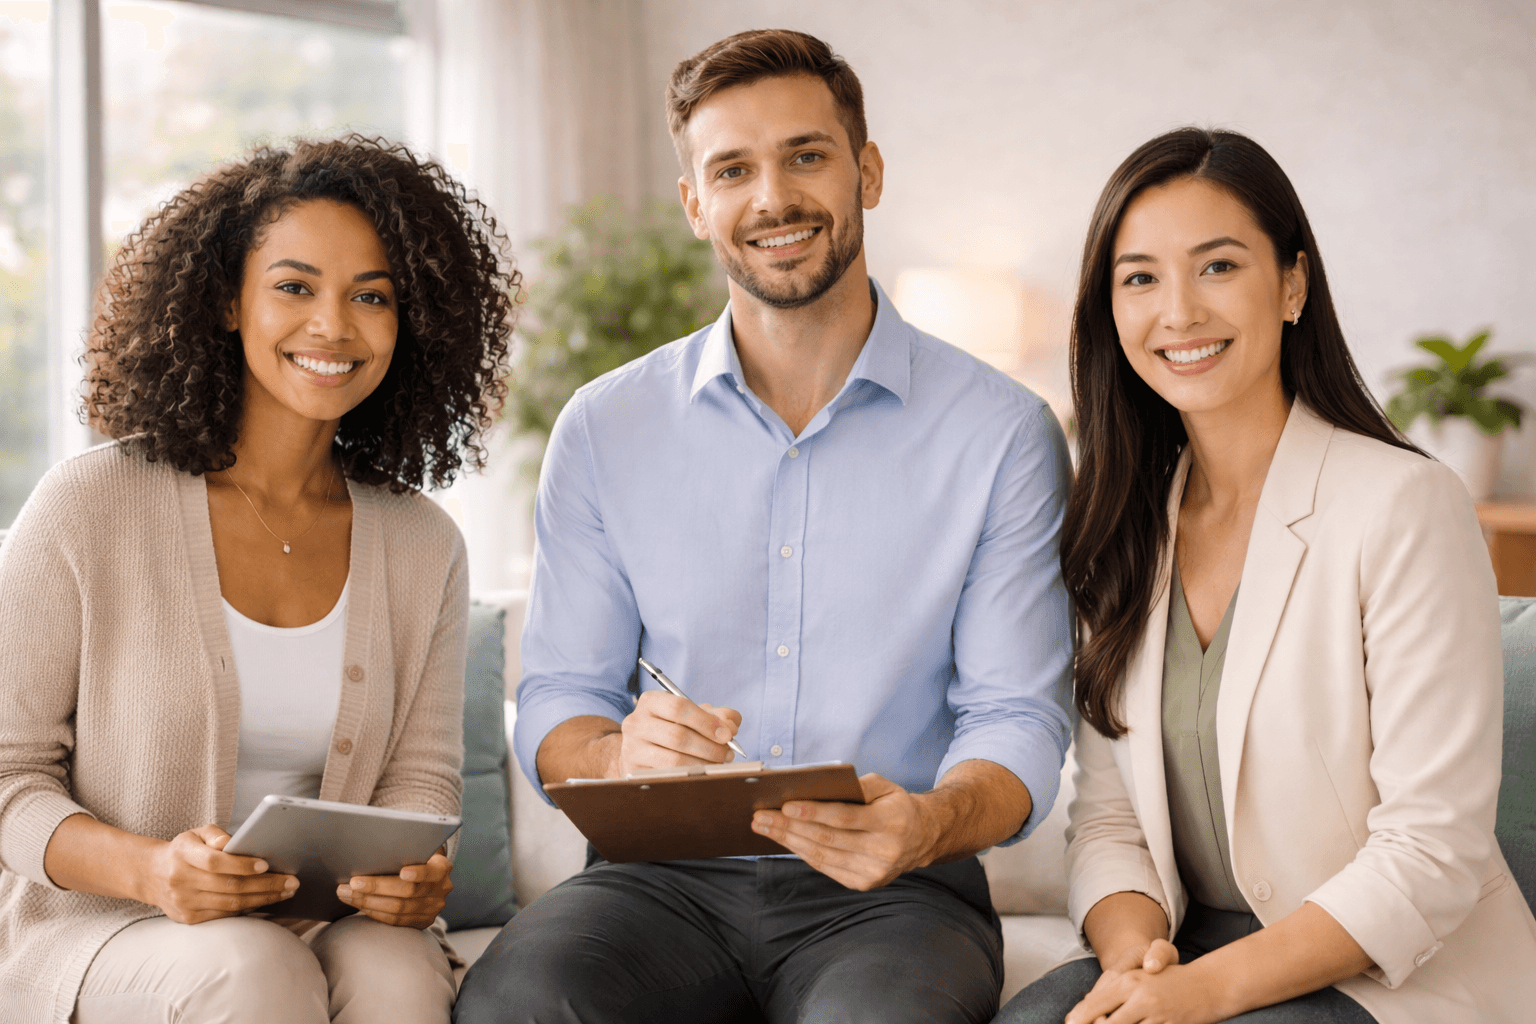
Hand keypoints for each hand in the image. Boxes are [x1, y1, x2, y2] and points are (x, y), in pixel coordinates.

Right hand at [138, 825, 298, 923]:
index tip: (266, 864)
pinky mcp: (189, 918)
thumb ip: (215, 834)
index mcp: (182, 855)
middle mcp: (180, 881)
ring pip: (230, 904)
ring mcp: (184, 903)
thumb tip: (231, 841)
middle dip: (265, 885)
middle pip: (229, 886)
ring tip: (285, 892)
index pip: (215, 862)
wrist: (154, 875)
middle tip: (291, 881)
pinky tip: (266, 901)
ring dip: (262, 899)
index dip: (242, 864)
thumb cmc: (186, 850)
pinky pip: (224, 915)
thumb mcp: (196, 833)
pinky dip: (248, 909)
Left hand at [338, 851, 452, 928]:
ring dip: (367, 901)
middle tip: (352, 882)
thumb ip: (404, 848)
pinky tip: (358, 903)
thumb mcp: (417, 848)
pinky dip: (373, 911)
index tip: (403, 872)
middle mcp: (441, 890)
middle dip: (377, 887)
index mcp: (442, 868)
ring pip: (397, 909)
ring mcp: (432, 909)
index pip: (431, 872)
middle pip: (407, 892)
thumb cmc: (415, 855)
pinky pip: (394, 921)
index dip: (419, 873)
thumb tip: (373, 846)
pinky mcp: (421, 922)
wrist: (428, 876)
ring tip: (346, 892)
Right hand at [617, 691, 741, 775]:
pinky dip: (690, 776)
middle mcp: (636, 723)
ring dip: (703, 764)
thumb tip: (732, 725)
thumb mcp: (692, 715)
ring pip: (673, 760)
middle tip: (728, 753)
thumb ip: (716, 714)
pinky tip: (703, 773)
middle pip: (677, 736)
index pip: (679, 707)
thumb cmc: (673, 727)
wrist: (641, 749)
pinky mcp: (634, 771)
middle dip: (709, 747)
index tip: (727, 734)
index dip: (706, 722)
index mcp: (651, 701)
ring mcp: (632, 748)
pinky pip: (667, 776)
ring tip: (718, 764)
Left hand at [750, 773, 937, 890]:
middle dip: (789, 826)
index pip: (845, 818)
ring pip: (822, 855)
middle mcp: (883, 851)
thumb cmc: (895, 805)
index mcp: (891, 822)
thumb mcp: (885, 787)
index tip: (785, 805)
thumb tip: (815, 787)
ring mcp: (874, 872)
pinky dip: (802, 852)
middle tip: (760, 816)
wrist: (922, 837)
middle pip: (827, 838)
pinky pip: (825, 867)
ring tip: (764, 826)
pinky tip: (785, 840)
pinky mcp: (864, 883)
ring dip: (788, 840)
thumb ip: (856, 785)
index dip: (814, 812)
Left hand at [1066, 955, 1228, 1023]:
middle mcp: (1140, 998)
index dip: (1080, 1019)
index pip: (1095, 1005)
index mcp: (1128, 982)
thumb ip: (1110, 992)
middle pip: (1107, 1023)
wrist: (1206, 985)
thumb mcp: (1136, 979)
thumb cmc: (1165, 981)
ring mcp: (1157, 1015)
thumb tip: (1084, 1004)